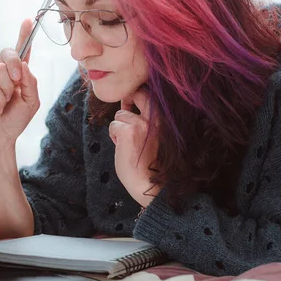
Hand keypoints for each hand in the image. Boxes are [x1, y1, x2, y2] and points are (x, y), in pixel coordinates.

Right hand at [0, 19, 39, 153]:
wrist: (0, 139)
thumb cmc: (15, 120)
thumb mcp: (31, 102)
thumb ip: (31, 83)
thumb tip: (23, 66)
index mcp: (17, 75)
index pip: (21, 52)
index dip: (24, 36)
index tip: (28, 20)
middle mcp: (2, 74)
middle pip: (7, 53)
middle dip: (15, 64)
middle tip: (18, 81)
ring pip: (1, 71)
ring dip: (8, 90)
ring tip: (6, 104)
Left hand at [108, 88, 161, 207]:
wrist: (154, 187)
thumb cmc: (154, 165)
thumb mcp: (158, 136)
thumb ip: (149, 121)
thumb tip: (131, 106)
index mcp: (167, 119)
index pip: (151, 93)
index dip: (138, 96)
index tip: (132, 104)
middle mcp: (157, 117)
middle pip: (138, 93)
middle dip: (128, 100)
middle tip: (126, 114)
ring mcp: (142, 124)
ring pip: (120, 115)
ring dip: (119, 128)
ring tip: (128, 144)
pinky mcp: (128, 132)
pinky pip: (113, 126)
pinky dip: (115, 137)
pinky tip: (123, 149)